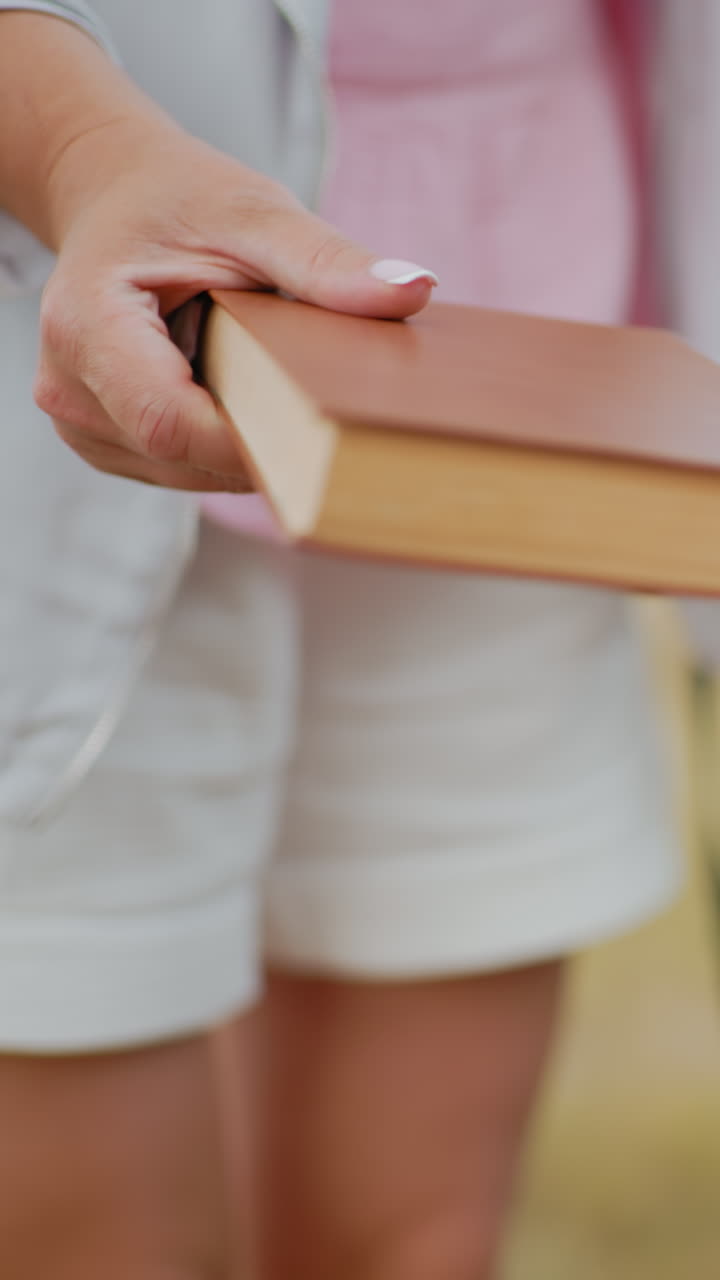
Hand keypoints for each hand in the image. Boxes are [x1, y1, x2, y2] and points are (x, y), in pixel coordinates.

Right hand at [35, 120, 437, 490]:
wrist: (117, 198)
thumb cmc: (180, 200)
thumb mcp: (256, 213)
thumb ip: (326, 261)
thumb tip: (412, 291)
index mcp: (88, 325)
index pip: (171, 421)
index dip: (253, 440)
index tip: (326, 430)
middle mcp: (69, 387)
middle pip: (181, 456)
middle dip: (259, 442)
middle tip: (321, 404)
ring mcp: (81, 423)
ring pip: (182, 473)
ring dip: (241, 445)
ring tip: (266, 382)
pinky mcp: (103, 440)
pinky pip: (176, 468)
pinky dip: (219, 444)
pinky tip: (239, 396)